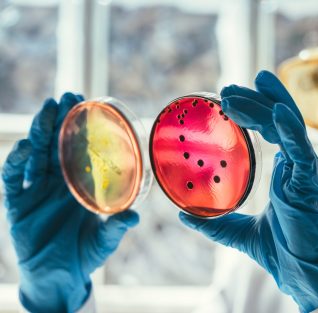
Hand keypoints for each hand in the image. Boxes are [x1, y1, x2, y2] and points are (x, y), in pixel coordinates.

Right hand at [2, 93, 138, 312]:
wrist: (59, 277)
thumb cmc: (85, 253)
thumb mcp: (104, 240)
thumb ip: (115, 227)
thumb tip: (134, 216)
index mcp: (79, 183)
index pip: (80, 149)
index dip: (83, 127)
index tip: (91, 104)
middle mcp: (58, 181)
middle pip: (56, 143)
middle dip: (61, 118)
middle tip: (70, 95)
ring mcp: (36, 190)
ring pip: (35, 153)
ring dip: (40, 130)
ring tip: (49, 109)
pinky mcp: (17, 203)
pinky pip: (13, 178)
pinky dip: (17, 162)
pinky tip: (26, 147)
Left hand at [179, 71, 317, 312]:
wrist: (302, 269)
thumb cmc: (281, 249)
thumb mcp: (237, 231)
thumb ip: (214, 221)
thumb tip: (184, 216)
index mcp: (284, 170)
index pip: (272, 128)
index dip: (254, 110)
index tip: (229, 98)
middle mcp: (296, 164)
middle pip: (278, 119)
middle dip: (255, 99)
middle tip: (226, 88)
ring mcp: (305, 169)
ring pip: (287, 125)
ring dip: (263, 105)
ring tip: (234, 93)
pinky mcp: (310, 180)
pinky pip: (301, 148)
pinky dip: (290, 128)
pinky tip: (275, 112)